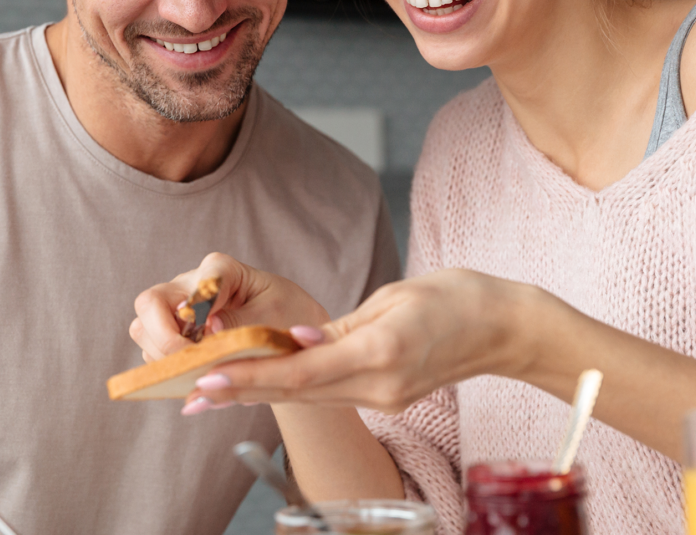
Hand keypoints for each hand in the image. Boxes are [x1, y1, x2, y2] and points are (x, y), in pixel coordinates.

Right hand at [129, 252, 330, 362]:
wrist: (293, 334)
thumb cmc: (287, 315)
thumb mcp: (274, 317)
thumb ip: (243, 321)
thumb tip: (208, 328)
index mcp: (221, 270)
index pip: (196, 282)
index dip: (196, 310)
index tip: (213, 333)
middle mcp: (191, 286)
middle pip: (149, 303)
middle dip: (163, 338)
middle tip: (192, 361)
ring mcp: (177, 311)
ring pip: (144, 330)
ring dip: (164, 357)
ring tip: (197, 371)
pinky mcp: (174, 335)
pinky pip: (154, 353)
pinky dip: (169, 369)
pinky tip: (196, 377)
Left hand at [186, 267, 546, 413]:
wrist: (504, 328)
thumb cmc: (455, 298)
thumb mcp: (395, 297)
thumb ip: (342, 327)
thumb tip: (296, 341)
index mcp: (380, 353)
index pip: (300, 371)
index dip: (250, 377)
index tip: (207, 381)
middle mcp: (380, 386)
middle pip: (298, 393)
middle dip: (242, 391)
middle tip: (191, 396)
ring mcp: (386, 399)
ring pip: (312, 398)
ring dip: (263, 393)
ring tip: (215, 392)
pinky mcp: (390, 399)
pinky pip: (333, 395)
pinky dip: (297, 388)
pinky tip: (266, 382)